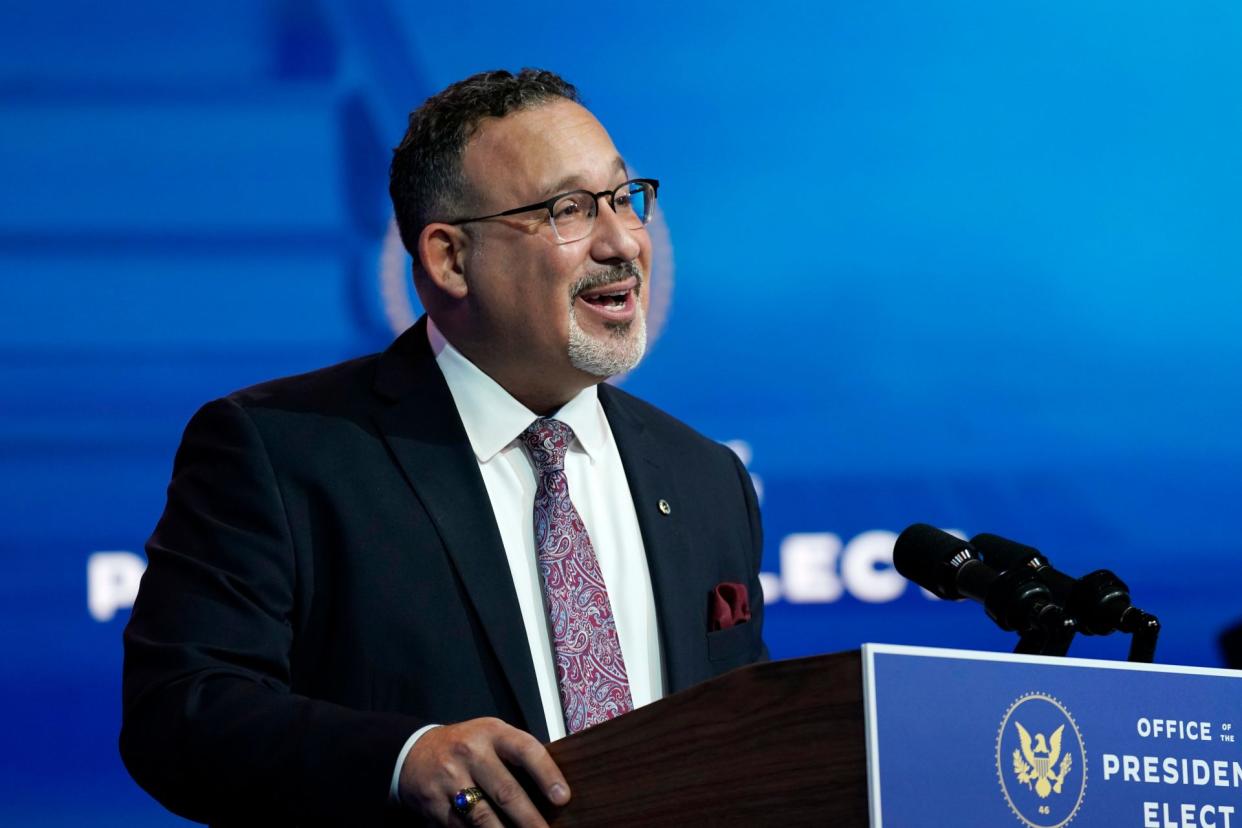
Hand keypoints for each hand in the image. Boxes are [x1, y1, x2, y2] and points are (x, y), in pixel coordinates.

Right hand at [398, 717, 569, 825]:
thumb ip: (516, 755)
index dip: (546, 774)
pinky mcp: (435, 804)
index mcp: (492, 733)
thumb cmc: (466, 746)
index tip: (562, 797)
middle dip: (530, 819)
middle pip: (506, 791)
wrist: (413, 752)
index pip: (525, 750)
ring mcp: (450, 779)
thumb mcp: (490, 736)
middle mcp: (471, 753)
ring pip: (484, 817)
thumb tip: (553, 789)